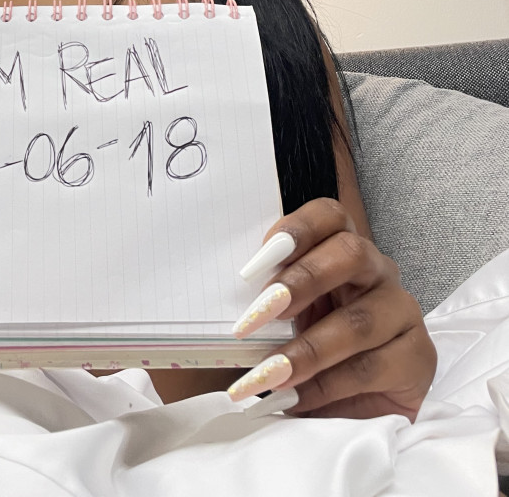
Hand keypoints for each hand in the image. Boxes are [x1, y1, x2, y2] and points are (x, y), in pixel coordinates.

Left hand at [227, 198, 436, 419]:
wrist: (352, 414)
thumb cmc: (305, 352)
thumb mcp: (278, 323)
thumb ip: (259, 305)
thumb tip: (211, 307)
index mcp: (341, 250)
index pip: (329, 216)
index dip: (296, 229)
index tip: (255, 262)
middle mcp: (376, 271)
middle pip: (349, 253)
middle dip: (299, 282)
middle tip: (255, 316)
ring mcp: (402, 311)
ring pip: (359, 319)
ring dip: (306, 350)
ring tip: (266, 374)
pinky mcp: (419, 356)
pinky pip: (372, 366)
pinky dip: (327, 386)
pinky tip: (295, 399)